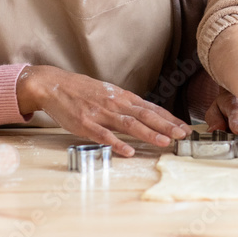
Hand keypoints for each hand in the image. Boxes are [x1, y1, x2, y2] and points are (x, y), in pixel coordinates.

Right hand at [16, 65, 190, 156]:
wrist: (53, 85)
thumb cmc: (81, 90)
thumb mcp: (108, 93)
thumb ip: (125, 104)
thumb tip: (145, 114)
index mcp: (122, 97)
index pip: (151, 108)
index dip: (169, 118)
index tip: (184, 126)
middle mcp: (115, 103)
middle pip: (145, 115)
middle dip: (166, 125)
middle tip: (183, 134)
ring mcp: (100, 113)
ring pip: (129, 124)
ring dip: (149, 133)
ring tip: (164, 142)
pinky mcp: (85, 123)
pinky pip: (103, 135)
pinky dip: (116, 143)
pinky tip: (128, 151)